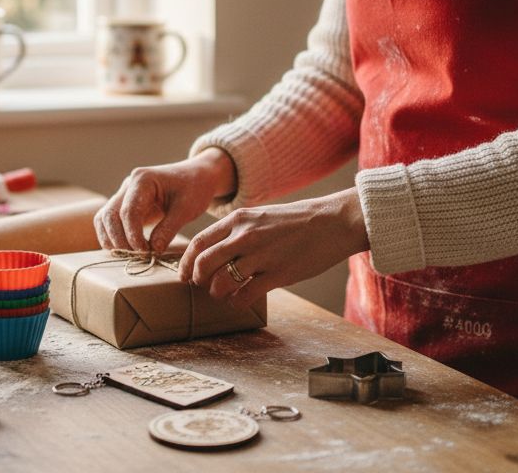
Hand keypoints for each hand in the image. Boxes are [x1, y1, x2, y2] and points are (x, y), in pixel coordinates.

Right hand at [95, 148, 236, 253]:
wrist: (195, 176)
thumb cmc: (194, 188)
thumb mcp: (187, 208)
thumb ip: (169, 228)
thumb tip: (153, 250)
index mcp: (143, 179)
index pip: (128, 211)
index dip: (133, 235)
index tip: (145, 252)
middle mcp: (128, 185)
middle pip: (110, 215)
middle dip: (120, 240)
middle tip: (138, 256)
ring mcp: (124, 194)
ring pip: (104, 219)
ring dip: (112, 240)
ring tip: (131, 255)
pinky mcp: (124, 205)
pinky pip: (108, 222)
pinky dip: (112, 237)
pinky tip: (127, 250)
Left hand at [178, 188, 369, 308]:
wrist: (332, 222)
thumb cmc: (296, 221)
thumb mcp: (261, 216)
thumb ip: (238, 230)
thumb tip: (217, 251)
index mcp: (239, 219)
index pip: (198, 242)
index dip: (186, 262)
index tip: (184, 275)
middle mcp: (245, 236)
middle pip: (203, 264)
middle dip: (197, 279)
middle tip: (201, 286)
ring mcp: (260, 255)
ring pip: (220, 282)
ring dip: (217, 293)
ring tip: (223, 294)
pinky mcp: (277, 274)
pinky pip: (245, 295)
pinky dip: (237, 302)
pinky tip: (240, 301)